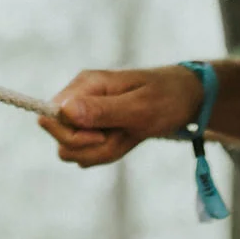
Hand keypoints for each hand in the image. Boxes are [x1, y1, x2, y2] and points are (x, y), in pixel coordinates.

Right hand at [39, 65, 204, 167]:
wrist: (186, 98)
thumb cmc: (167, 97)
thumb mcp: (139, 106)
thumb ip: (102, 110)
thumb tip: (64, 111)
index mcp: (85, 84)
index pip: (52, 118)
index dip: (75, 137)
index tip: (103, 135)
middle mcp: (79, 98)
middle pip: (61, 140)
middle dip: (93, 148)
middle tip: (122, 134)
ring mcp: (85, 114)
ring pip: (74, 152)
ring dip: (104, 152)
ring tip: (128, 135)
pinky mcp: (93, 128)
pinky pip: (87, 153)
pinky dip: (108, 153)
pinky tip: (126, 138)